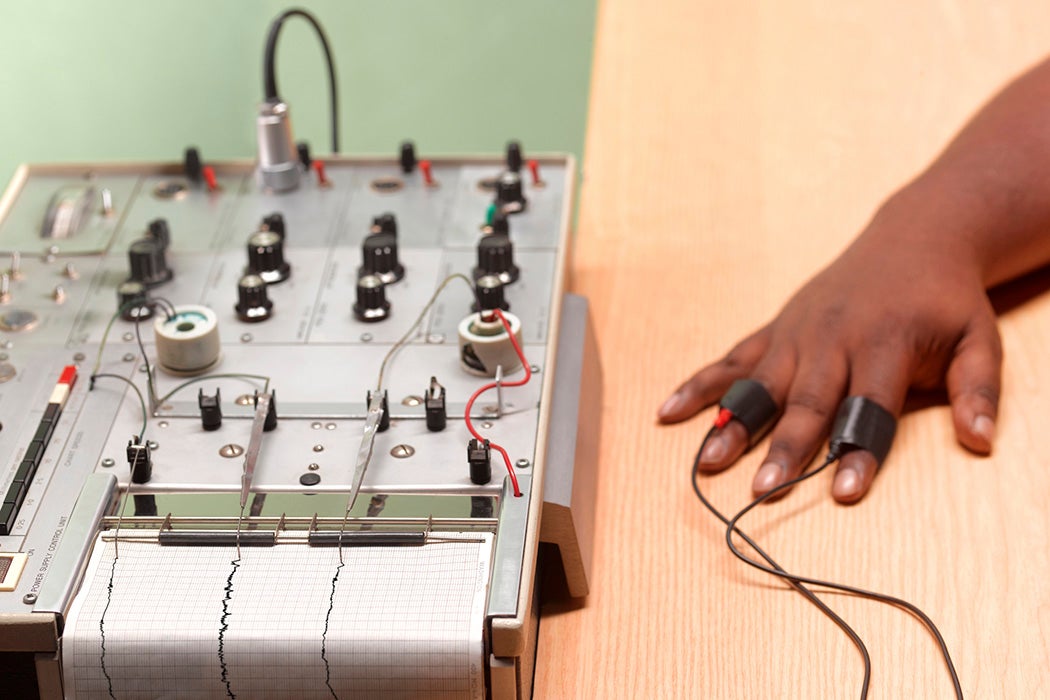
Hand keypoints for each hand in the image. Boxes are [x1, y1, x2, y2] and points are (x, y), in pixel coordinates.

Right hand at [658, 212, 1001, 503]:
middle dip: (783, 447)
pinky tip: (669, 411)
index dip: (858, 451)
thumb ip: (978, 390)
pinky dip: (700, 385)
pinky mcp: (776, 328)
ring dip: (732, 423)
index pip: (871, 406)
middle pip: (806, 401)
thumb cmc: (945, 298)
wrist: (913, 238)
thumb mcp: (980, 339)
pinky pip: (732, 359)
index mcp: (886, 341)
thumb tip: (982, 440)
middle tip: (762, 489)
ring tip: (706, 460)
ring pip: (759, 383)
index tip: (842, 493)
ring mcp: (797, 332)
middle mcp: (834, 337)